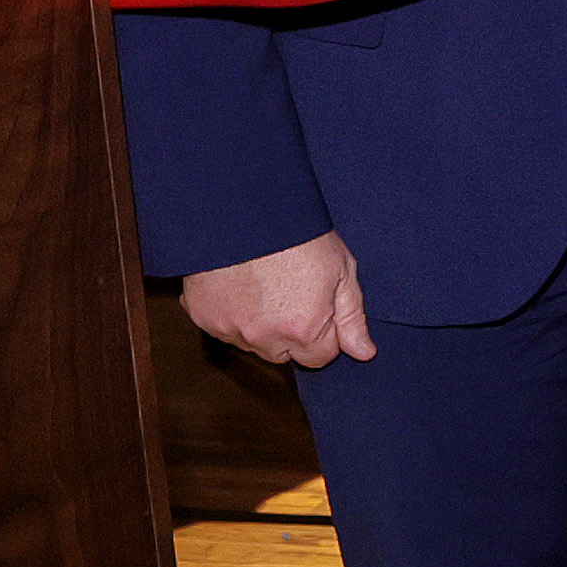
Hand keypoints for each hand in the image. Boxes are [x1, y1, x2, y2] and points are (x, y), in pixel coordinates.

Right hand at [183, 230, 371, 370]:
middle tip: (290, 292)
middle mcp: (264, 337)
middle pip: (285, 354)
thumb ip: (352, 317)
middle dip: (291, 333)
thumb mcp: (340, 270)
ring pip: (253, 343)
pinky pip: (223, 328)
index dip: (324, 332)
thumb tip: (363, 352)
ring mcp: (229, 329)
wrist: (242, 209)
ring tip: (264, 285)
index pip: (320, 357)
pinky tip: (239, 284)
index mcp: (303, 329)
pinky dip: (231, 314)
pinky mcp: (203, 317)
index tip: (318, 306)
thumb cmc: (296, 234)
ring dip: (260, 325)